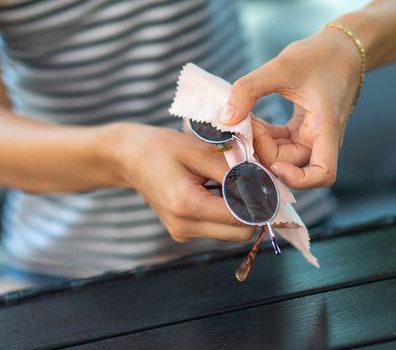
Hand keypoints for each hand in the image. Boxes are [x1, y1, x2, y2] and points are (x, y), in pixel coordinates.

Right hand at [111, 123, 253, 241]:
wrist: (130, 158)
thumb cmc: (162, 148)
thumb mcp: (200, 151)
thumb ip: (233, 170)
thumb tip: (264, 186)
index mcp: (186, 205)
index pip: (241, 219)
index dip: (260, 202)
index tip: (266, 182)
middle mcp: (184, 227)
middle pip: (241, 233)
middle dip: (253, 210)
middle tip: (253, 182)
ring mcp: (183, 234)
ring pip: (232, 233)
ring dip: (240, 211)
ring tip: (231, 183)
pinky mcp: (183, 233)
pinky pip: (218, 229)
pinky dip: (226, 213)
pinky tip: (218, 191)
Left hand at [220, 28, 361, 188]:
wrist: (342, 49)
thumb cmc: (320, 55)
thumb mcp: (281, 67)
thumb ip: (249, 90)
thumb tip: (226, 119)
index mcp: (326, 128)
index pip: (323, 174)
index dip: (297, 179)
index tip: (273, 162)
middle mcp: (322, 140)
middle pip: (292, 166)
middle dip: (264, 152)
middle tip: (246, 126)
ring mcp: (312, 137)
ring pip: (283, 158)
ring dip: (262, 145)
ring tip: (247, 120)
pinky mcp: (303, 132)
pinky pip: (281, 145)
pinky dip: (265, 138)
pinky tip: (252, 120)